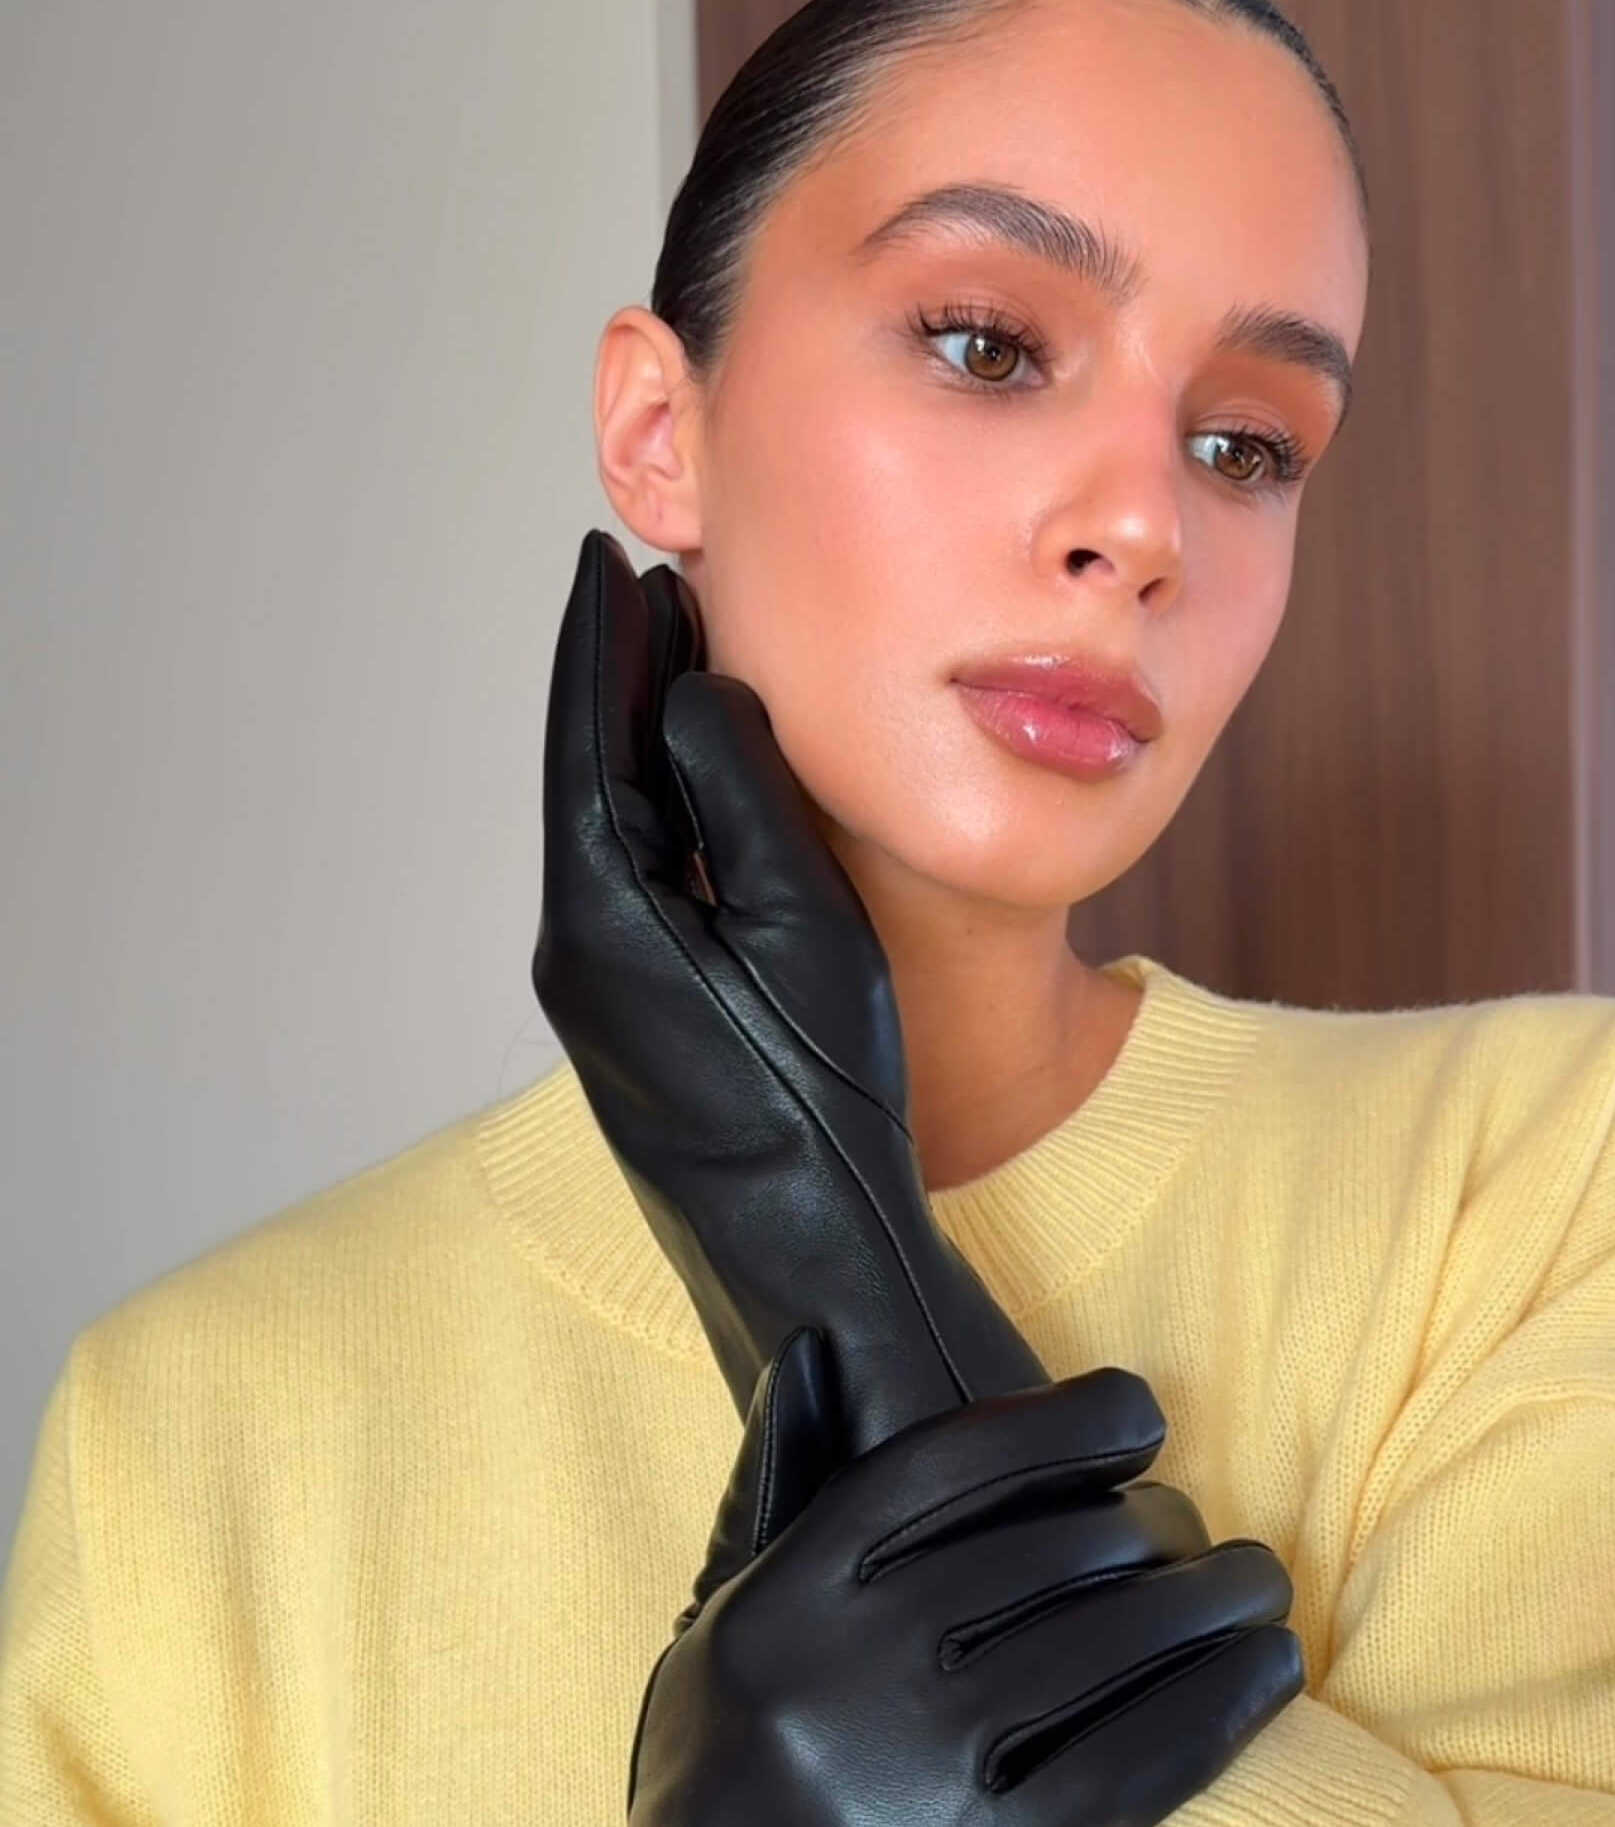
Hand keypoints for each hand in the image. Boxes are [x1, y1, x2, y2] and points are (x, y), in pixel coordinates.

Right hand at [371, 1330, 1301, 1826]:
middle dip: (1152, 1527)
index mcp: (781, 1600)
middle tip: (1204, 1532)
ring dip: (1210, 1603)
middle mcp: (838, 1676)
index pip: (939, 1465)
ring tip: (1259, 1585)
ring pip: (1104, 1648)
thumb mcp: (717, 1628)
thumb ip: (777, 1488)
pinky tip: (1267, 1670)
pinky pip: (1132, 1766)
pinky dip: (1217, 1708)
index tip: (1141, 1409)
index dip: (1055, 1422)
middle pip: (1043, 1552)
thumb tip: (820, 1347)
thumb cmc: (720, 1787)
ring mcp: (909, 1781)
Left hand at [530, 528, 1049, 1462]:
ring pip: (606, 841)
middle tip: (645, 586)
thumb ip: (737, 791)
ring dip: (635, 750)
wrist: (819, 1269)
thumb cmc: (827, 1102)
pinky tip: (694, 801)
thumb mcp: (800, 923)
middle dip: (612, 683)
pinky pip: (630, 896)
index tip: (604, 557)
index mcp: (598, 917)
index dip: (595, 644)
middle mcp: (574, 958)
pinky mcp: (635, 1038)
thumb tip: (688, 691)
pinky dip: (657, 824)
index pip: (581, 743)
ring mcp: (598, 1007)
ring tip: (673, 667)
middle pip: (583, 784)